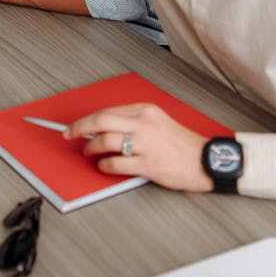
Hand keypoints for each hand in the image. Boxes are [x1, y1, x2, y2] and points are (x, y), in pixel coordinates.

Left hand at [66, 103, 211, 192]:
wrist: (206, 161)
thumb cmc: (182, 144)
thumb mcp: (158, 122)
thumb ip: (133, 122)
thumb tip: (103, 126)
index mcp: (146, 111)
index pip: (108, 110)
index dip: (87, 118)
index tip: (76, 125)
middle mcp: (144, 124)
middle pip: (101, 120)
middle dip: (79, 127)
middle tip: (69, 134)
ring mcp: (145, 144)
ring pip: (105, 141)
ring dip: (91, 148)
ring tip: (89, 151)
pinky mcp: (147, 164)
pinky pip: (115, 163)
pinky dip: (104, 165)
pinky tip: (104, 165)